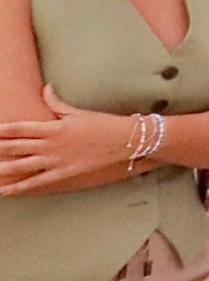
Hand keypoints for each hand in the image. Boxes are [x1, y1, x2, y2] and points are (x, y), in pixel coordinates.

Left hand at [0, 105, 136, 195]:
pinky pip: (35, 182)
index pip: (20, 128)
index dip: (1, 130)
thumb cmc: (103, 124)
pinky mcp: (63, 174)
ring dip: (1, 169)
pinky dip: (18, 188)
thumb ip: (57, 103)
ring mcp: (55, 160)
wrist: (125, 141)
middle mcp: (50, 144)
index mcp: (53, 127)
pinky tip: (5, 191)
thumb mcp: (78, 112)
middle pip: (14, 147)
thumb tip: (46, 89)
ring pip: (20, 166)